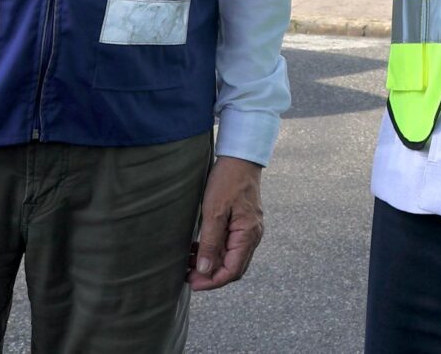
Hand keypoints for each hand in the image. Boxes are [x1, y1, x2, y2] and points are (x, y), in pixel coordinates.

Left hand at [188, 157, 263, 290]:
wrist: (240, 158)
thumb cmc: (228, 181)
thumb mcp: (214, 211)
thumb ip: (210, 242)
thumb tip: (204, 270)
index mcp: (248, 235)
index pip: (232, 271)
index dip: (212, 281)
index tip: (192, 283)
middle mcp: (253, 236)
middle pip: (232, 268)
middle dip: (210, 275)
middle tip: (187, 275)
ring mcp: (249, 230)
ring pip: (230, 257)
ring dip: (211, 263)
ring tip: (188, 262)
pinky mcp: (243, 223)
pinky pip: (230, 245)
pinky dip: (214, 251)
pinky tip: (197, 247)